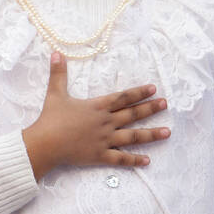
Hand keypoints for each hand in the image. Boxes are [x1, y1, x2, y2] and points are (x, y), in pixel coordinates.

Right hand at [22, 51, 169, 178]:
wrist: (46, 143)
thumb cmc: (51, 118)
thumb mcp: (55, 93)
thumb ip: (59, 73)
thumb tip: (56, 52)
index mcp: (98, 107)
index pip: (123, 97)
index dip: (139, 92)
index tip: (154, 89)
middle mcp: (106, 122)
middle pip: (132, 115)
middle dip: (150, 109)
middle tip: (165, 105)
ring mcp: (105, 140)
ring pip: (133, 137)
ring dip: (151, 134)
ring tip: (168, 132)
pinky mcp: (100, 156)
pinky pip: (121, 159)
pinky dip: (134, 160)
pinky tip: (147, 161)